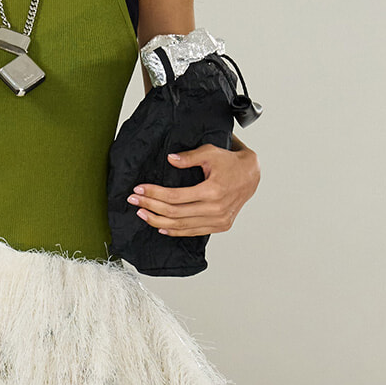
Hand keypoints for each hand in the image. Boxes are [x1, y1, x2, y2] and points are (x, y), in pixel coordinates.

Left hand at [130, 140, 260, 235]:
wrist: (251, 175)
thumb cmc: (230, 162)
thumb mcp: (210, 152)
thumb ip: (189, 157)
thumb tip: (169, 160)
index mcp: (213, 190)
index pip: (175, 196)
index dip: (154, 193)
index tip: (139, 189)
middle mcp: (216, 209)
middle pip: (175, 213)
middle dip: (151, 206)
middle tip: (134, 200)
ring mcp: (219, 220)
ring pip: (182, 225)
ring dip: (158, 221)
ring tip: (142, 213)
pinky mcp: (220, 226)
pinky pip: (193, 232)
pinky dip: (175, 231)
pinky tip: (160, 226)